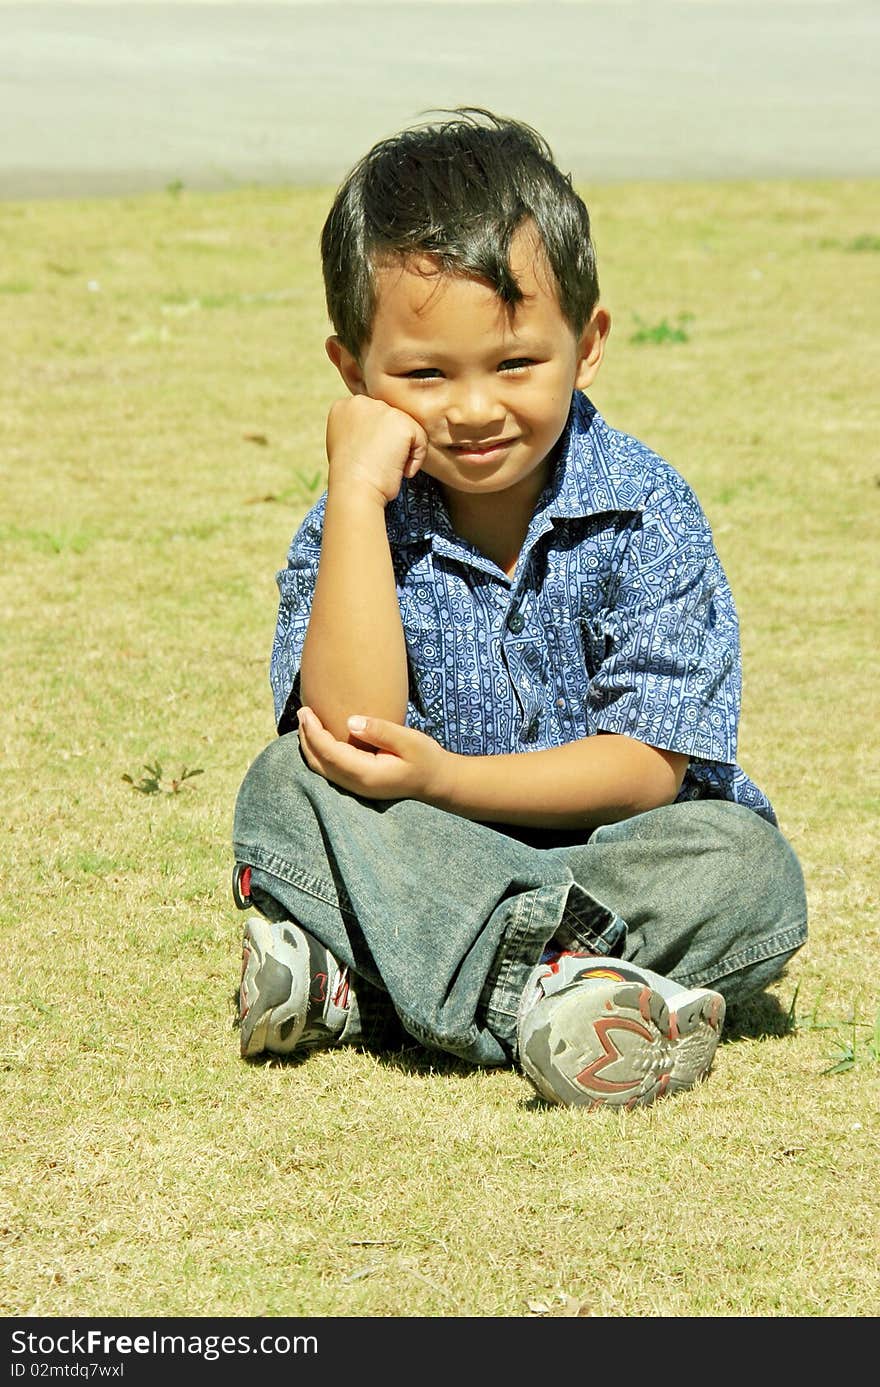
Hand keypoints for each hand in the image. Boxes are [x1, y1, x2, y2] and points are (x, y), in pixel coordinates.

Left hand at [297, 706, 453, 804]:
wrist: (437, 781)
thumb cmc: (426, 758)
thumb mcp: (410, 740)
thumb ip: (381, 731)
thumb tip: (351, 721)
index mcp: (366, 773)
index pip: (329, 752)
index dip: (313, 732)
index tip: (306, 711)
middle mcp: (356, 784)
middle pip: (318, 762)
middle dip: (306, 737)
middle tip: (302, 712)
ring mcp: (356, 787)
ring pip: (321, 768)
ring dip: (310, 745)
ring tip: (306, 722)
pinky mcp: (358, 784)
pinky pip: (329, 769)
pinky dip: (319, 752)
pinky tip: (319, 737)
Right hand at [325, 396, 427, 506]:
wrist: (353, 490)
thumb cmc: (349, 478)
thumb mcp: (346, 444)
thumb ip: (360, 429)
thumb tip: (381, 432)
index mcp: (344, 406)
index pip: (373, 417)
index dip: (374, 441)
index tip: (366, 458)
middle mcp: (361, 402)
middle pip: (392, 420)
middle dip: (389, 444)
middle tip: (376, 464)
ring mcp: (383, 410)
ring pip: (408, 429)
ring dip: (402, 452)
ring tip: (385, 467)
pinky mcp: (402, 423)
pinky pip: (421, 440)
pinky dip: (415, 460)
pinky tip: (398, 469)